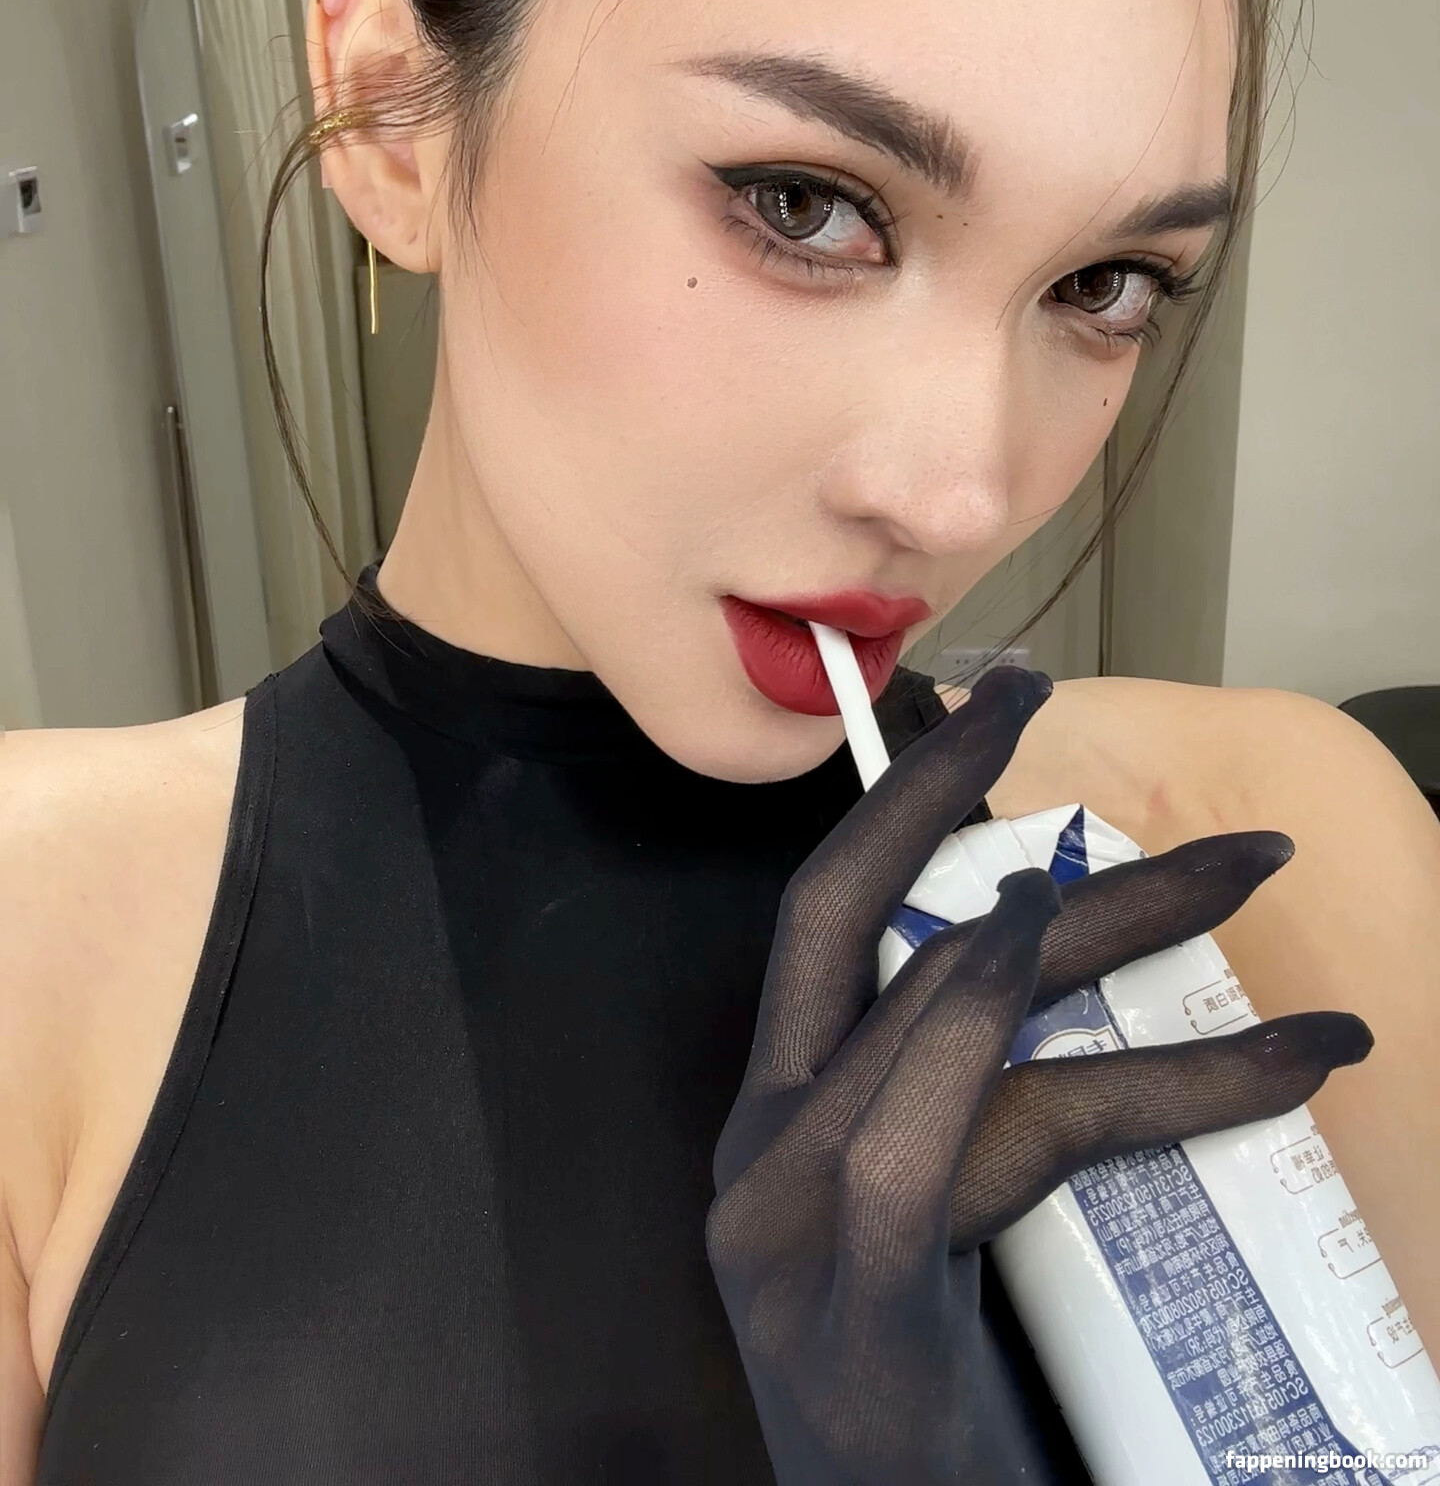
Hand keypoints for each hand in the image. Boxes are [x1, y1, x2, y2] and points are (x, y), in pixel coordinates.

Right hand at [707, 666, 1372, 1484]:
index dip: (907, 800)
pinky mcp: (861, 1310)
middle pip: (868, 931)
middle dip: (956, 796)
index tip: (998, 705)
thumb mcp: (925, 1225)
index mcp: (774, 1122)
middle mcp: (758, 1153)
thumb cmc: (919, 1397)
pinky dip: (1143, 1076)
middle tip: (1053, 697)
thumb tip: (1049, 966)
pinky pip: (997, 1143)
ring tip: (1246, 876)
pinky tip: (1275, 1050)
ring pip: (957, 1023)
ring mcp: (791, 1232)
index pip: (823, 920)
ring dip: (1120, 930)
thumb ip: (952, 1103)